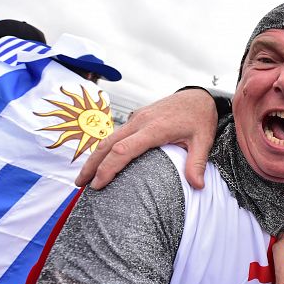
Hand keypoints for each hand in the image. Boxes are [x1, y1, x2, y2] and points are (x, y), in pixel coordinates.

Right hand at [75, 89, 217, 189]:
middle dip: (91, 165)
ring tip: (84, 177)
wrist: (199, 96)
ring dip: (95, 157)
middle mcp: (141, 121)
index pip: (124, 150)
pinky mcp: (137, 118)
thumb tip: (198, 187)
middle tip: (79, 185)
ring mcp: (137, 118)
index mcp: (155, 128)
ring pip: (109, 138)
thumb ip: (197, 164)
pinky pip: (116, 134)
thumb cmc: (201, 118)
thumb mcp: (203, 141)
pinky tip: (102, 161)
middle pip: (108, 144)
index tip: (97, 185)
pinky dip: (105, 148)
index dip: (108, 168)